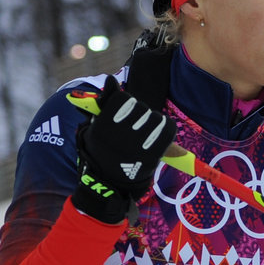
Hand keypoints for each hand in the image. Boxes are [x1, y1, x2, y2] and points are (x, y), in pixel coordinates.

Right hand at [70, 76, 174, 222]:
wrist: (108, 184)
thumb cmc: (101, 151)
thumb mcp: (94, 127)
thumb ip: (104, 102)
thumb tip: (111, 80)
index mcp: (103, 126)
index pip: (123, 99)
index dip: (125, 103)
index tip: (122, 112)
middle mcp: (120, 135)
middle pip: (141, 108)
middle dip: (139, 113)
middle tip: (135, 125)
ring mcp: (138, 145)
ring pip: (155, 118)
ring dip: (153, 122)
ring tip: (146, 132)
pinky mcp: (154, 154)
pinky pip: (168, 129)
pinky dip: (166, 129)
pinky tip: (159, 135)